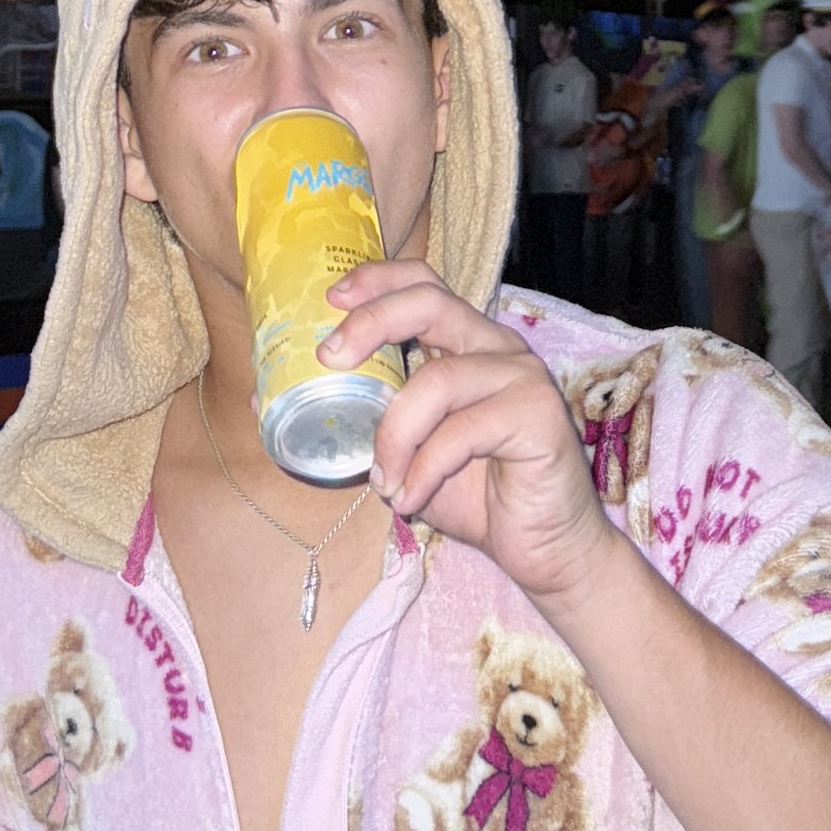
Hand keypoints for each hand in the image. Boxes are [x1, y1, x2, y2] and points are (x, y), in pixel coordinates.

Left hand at [321, 258, 615, 607]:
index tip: (331, 299)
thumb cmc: (478, 498)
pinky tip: (410, 500)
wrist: (547, 550)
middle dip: (372, 322)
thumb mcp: (410, 454)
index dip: (378, 281)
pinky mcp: (538, 414)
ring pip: (437, 379)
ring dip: (394, 435)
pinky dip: (423, 470)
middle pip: (431, 302)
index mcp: (468, 346)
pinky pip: (461, 432)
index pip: (425, 284)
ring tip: (383, 482)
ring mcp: (522, 377)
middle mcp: (498, 348)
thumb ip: (371, 420)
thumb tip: (284, 397)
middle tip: (330, 359)